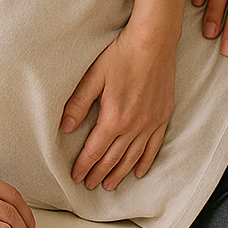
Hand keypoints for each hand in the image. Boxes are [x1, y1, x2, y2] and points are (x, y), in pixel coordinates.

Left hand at [61, 26, 176, 190]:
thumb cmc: (121, 55)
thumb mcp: (93, 77)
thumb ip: (78, 104)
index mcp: (113, 118)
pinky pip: (154, 146)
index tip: (76, 177)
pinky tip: (139, 171)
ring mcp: (151, 122)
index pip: (95, 150)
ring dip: (120, 173)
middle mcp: (133, 126)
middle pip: (113, 158)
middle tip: (89, 184)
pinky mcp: (163, 116)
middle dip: (99, 173)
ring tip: (110, 184)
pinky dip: (146, 161)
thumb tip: (64, 128)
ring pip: (133, 157)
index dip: (84, 166)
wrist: (153, 42)